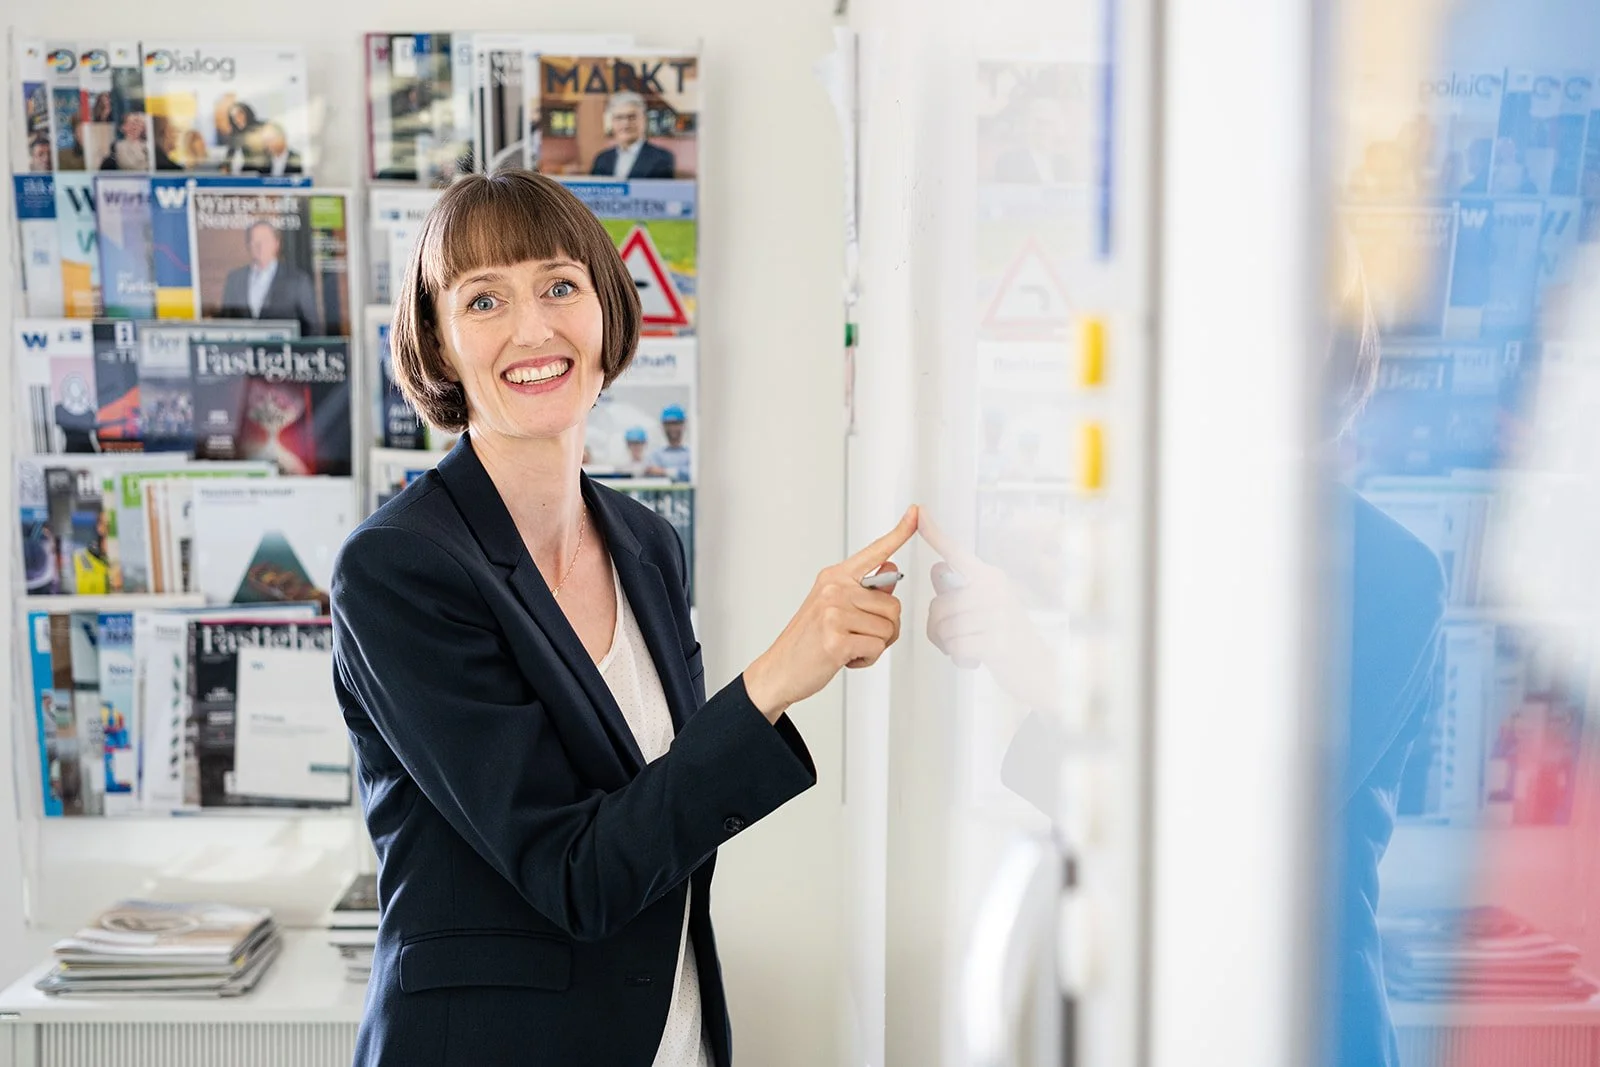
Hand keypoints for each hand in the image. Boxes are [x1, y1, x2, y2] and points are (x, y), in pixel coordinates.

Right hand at [743, 506, 918, 721]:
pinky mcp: (836, 638)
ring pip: (888, 629)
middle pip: (893, 606)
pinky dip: (866, 659)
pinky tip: (844, 658)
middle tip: (856, 638)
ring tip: (847, 647)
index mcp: (834, 577)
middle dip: (883, 630)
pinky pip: (876, 648)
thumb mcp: (833, 607)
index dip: (899, 533)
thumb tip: (891, 569)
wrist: (779, 669)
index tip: (916, 512)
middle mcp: (834, 589)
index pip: (874, 552)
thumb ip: (864, 590)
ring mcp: (834, 613)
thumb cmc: (808, 641)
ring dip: (874, 646)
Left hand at [922, 511, 1063, 713]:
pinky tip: (975, 658)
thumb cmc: (1007, 638)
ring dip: (949, 644)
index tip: (919, 511)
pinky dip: (959, 656)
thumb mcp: (987, 607)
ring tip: (971, 647)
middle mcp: (994, 589)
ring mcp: (997, 613)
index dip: (935, 534)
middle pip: (938, 605)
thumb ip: (960, 589)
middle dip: (939, 628)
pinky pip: (955, 646)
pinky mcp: (996, 640)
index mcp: (990, 577)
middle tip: (959, 639)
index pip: (957, 554)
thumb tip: (937, 568)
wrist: (1039, 669)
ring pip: (944, 627)